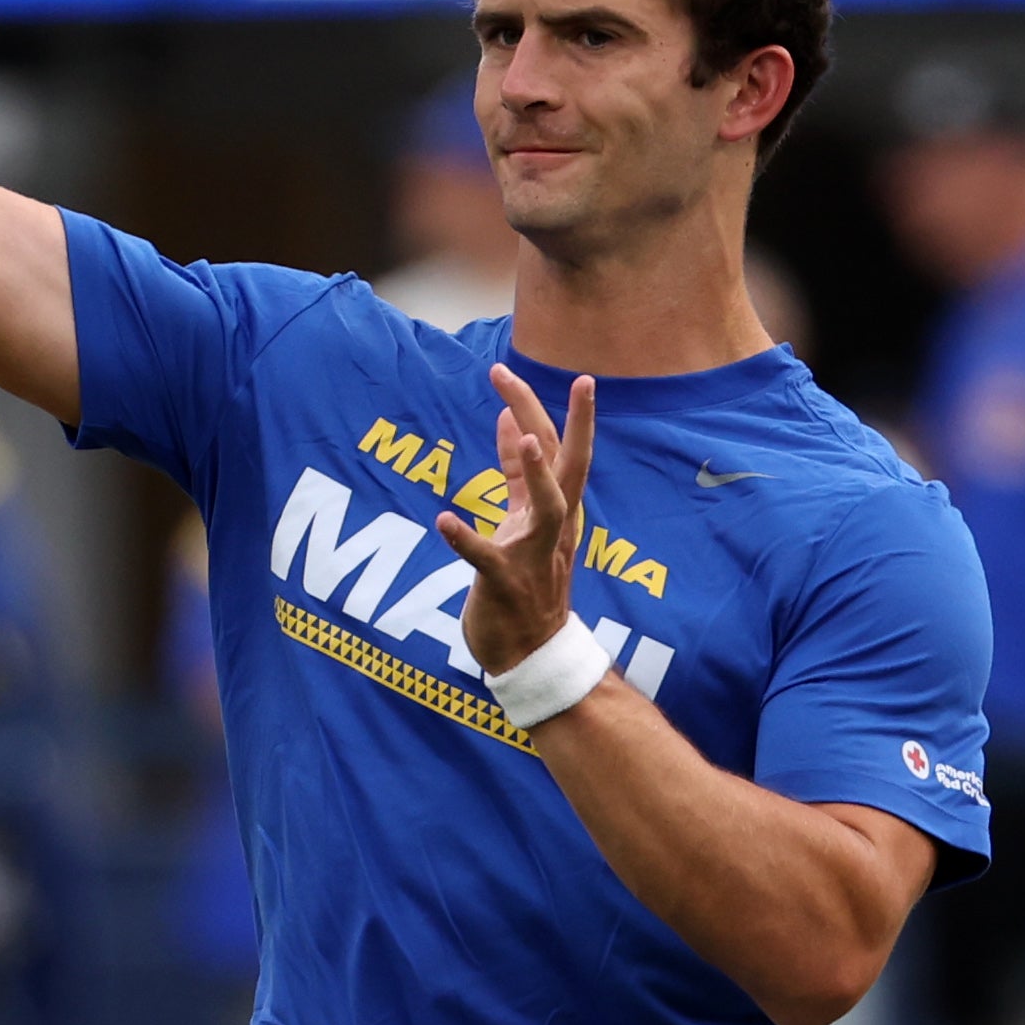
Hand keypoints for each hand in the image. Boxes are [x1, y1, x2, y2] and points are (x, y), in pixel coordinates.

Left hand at [438, 363, 598, 682]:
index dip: (545, 409)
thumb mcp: (523, 520)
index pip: (559, 451)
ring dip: (536, 473)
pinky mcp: (506, 585)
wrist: (533, 656)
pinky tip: (445, 519)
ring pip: (548, 508)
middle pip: (567, 466)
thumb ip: (517, 472)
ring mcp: (533, 557)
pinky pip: (487, 559)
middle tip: (579, 379)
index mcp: (555, 511)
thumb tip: (512, 419)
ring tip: (525, 437)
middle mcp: (553, 529)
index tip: (519, 368)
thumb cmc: (525, 586)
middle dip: (569, 422)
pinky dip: (466, 538)